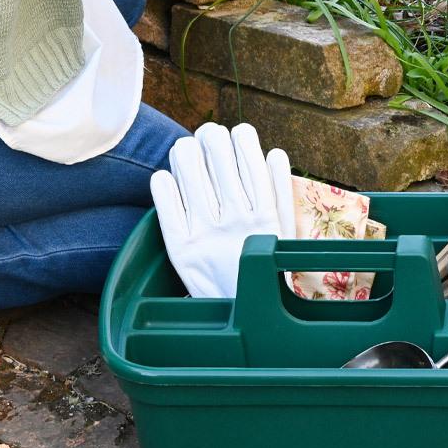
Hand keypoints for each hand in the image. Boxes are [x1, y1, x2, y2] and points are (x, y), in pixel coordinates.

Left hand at [150, 123, 294, 297]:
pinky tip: (168, 177)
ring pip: (190, 171)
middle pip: (218, 157)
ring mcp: (206, 233)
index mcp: (265, 215)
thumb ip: (282, 192)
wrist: (241, 315)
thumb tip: (275, 152)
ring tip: (187, 150)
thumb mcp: (283, 232)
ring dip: (187, 152)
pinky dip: (164, 183)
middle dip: (212, 136)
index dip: (241, 137)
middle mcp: (236, 221)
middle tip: (208, 135)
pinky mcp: (180, 248)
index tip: (237, 133)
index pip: (251, 158)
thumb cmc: (264, 267)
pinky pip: (166, 202)